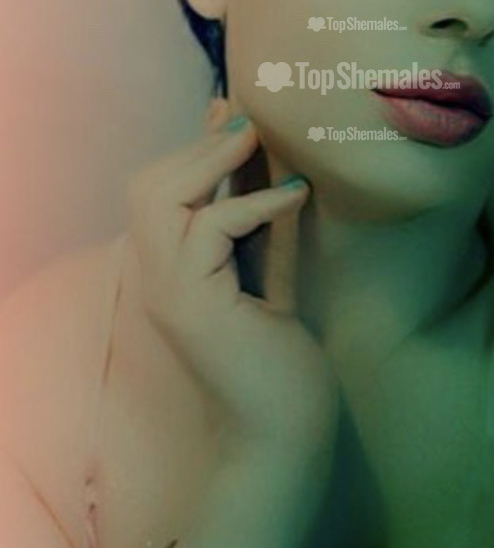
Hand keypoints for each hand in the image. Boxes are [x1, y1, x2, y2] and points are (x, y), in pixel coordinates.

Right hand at [124, 116, 338, 471]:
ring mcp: (169, 292)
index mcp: (172, 271)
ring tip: (258, 142)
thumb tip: (263, 160)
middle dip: (197, 146)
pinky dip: (253, 203)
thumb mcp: (269, 273)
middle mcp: (158, 278)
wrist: (284, 434)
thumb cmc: (283, 360)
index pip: (158, 191)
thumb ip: (258, 222)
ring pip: (158, 198)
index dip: (193, 147)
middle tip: (249, 125)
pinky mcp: (194, 305)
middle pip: (146, 186)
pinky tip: (295, 194)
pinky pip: (208, 227)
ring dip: (210, 161)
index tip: (234, 113)